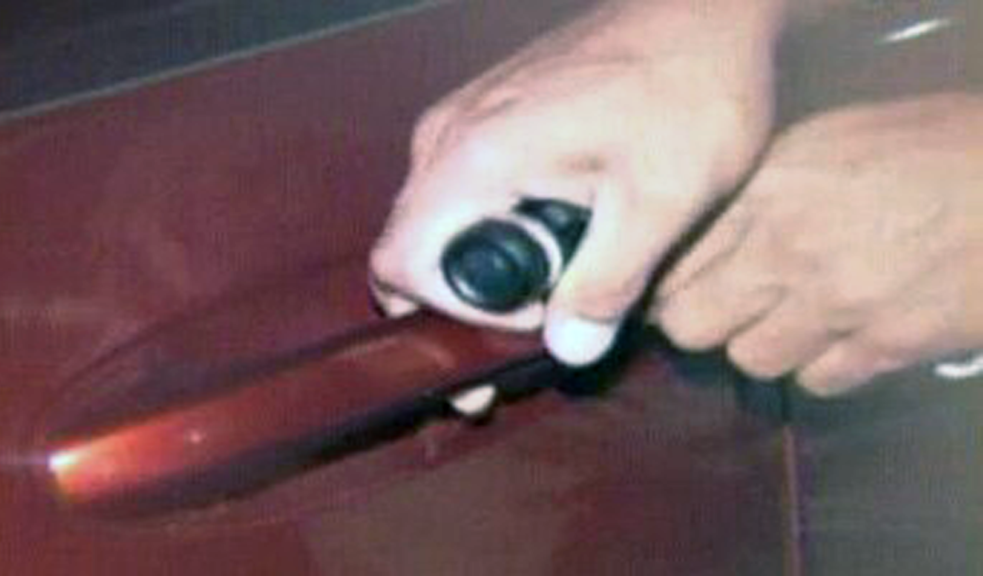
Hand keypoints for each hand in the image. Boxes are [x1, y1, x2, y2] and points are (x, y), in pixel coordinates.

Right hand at [371, 0, 781, 364]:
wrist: (705, 8)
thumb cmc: (690, 90)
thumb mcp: (660, 200)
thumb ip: (607, 283)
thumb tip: (569, 350)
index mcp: (475, 157)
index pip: (399, 264)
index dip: (451, 314)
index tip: (531, 314)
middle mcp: (448, 135)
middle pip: (409, 247)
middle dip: (461, 302)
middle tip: (542, 319)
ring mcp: (463, 116)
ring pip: (434, 219)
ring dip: (479, 266)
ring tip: (558, 277)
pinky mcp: (487, 110)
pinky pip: (460, 188)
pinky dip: (490, 228)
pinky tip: (559, 231)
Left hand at [657, 93, 982, 395]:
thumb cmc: (937, 146)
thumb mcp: (832, 140)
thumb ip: (764, 186)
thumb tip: (711, 228)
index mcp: (769, 184)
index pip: (673, 256)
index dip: (667, 278)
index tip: (673, 285)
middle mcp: (784, 245)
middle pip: (690, 322)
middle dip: (697, 320)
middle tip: (721, 309)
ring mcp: (833, 301)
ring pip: (748, 358)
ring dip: (761, 344)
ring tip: (787, 320)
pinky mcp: (884, 345)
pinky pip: (816, 381)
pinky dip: (820, 367)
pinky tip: (840, 338)